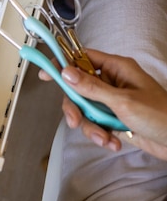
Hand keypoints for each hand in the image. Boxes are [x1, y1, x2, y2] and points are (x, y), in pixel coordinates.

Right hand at [39, 49, 166, 159]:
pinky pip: (96, 123)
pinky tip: (113, 143)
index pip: (82, 58)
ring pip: (86, 109)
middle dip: (76, 107)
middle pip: (79, 88)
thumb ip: (92, 87)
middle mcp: (112, 81)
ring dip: (91, 126)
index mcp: (116, 68)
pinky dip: (101, 135)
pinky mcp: (115, 119)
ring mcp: (113, 101)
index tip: (45, 72)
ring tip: (104, 139)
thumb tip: (66, 72)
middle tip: (74, 121)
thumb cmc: (159, 115)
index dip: (62, 63)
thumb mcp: (122, 101)